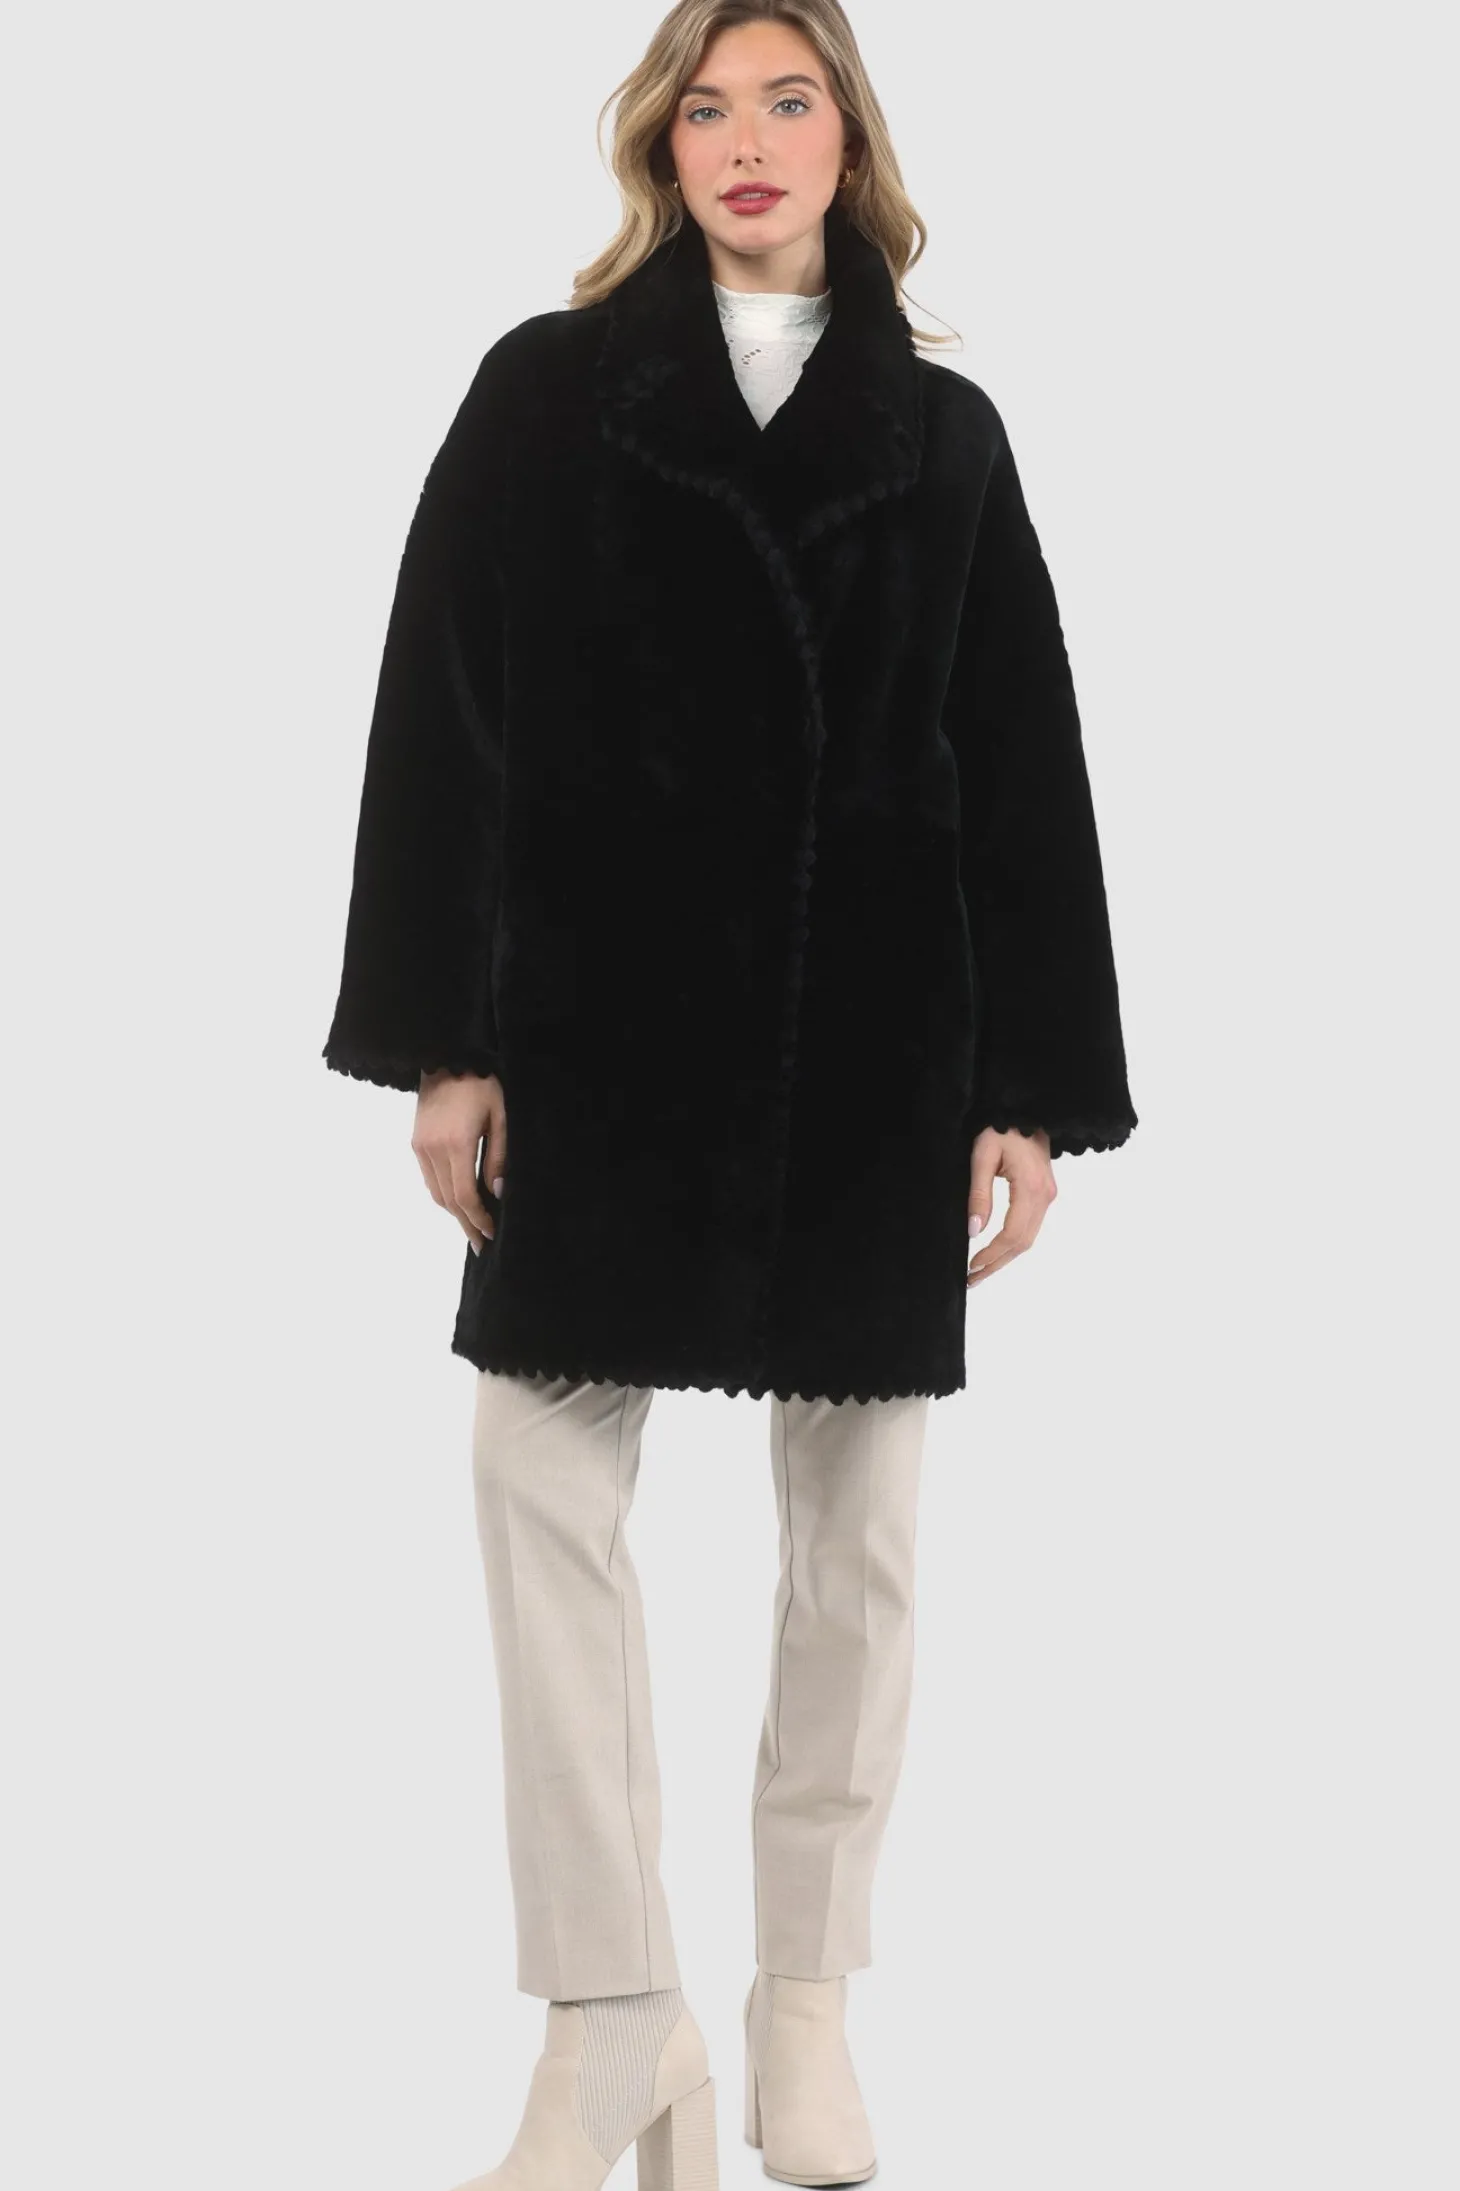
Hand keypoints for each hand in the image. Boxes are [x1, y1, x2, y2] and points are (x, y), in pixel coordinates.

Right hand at [412, 1069, 506, 1252]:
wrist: (446, 1058)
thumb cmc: (482, 1085)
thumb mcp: (501, 1118)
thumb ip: (499, 1157)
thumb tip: (496, 1192)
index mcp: (457, 1144)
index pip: (466, 1195)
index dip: (479, 1218)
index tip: (492, 1231)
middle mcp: (433, 1150)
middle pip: (449, 1200)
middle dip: (467, 1224)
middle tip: (482, 1243)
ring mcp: (420, 1147)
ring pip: (436, 1193)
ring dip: (454, 1213)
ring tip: (471, 1228)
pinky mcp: (415, 1142)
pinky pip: (429, 1179)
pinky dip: (443, 1195)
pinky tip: (458, 1202)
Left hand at [966, 1125, 1055, 1287]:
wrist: (1025, 1111)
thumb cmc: (1000, 1128)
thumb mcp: (982, 1157)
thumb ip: (979, 1195)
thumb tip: (974, 1231)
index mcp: (1030, 1188)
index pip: (1012, 1234)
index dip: (992, 1254)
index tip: (971, 1266)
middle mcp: (1045, 1196)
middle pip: (1023, 1242)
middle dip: (997, 1264)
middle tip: (973, 1279)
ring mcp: (1048, 1196)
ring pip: (1029, 1238)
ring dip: (1006, 1257)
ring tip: (981, 1271)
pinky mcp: (1045, 1194)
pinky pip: (1031, 1227)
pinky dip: (1014, 1244)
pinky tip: (996, 1251)